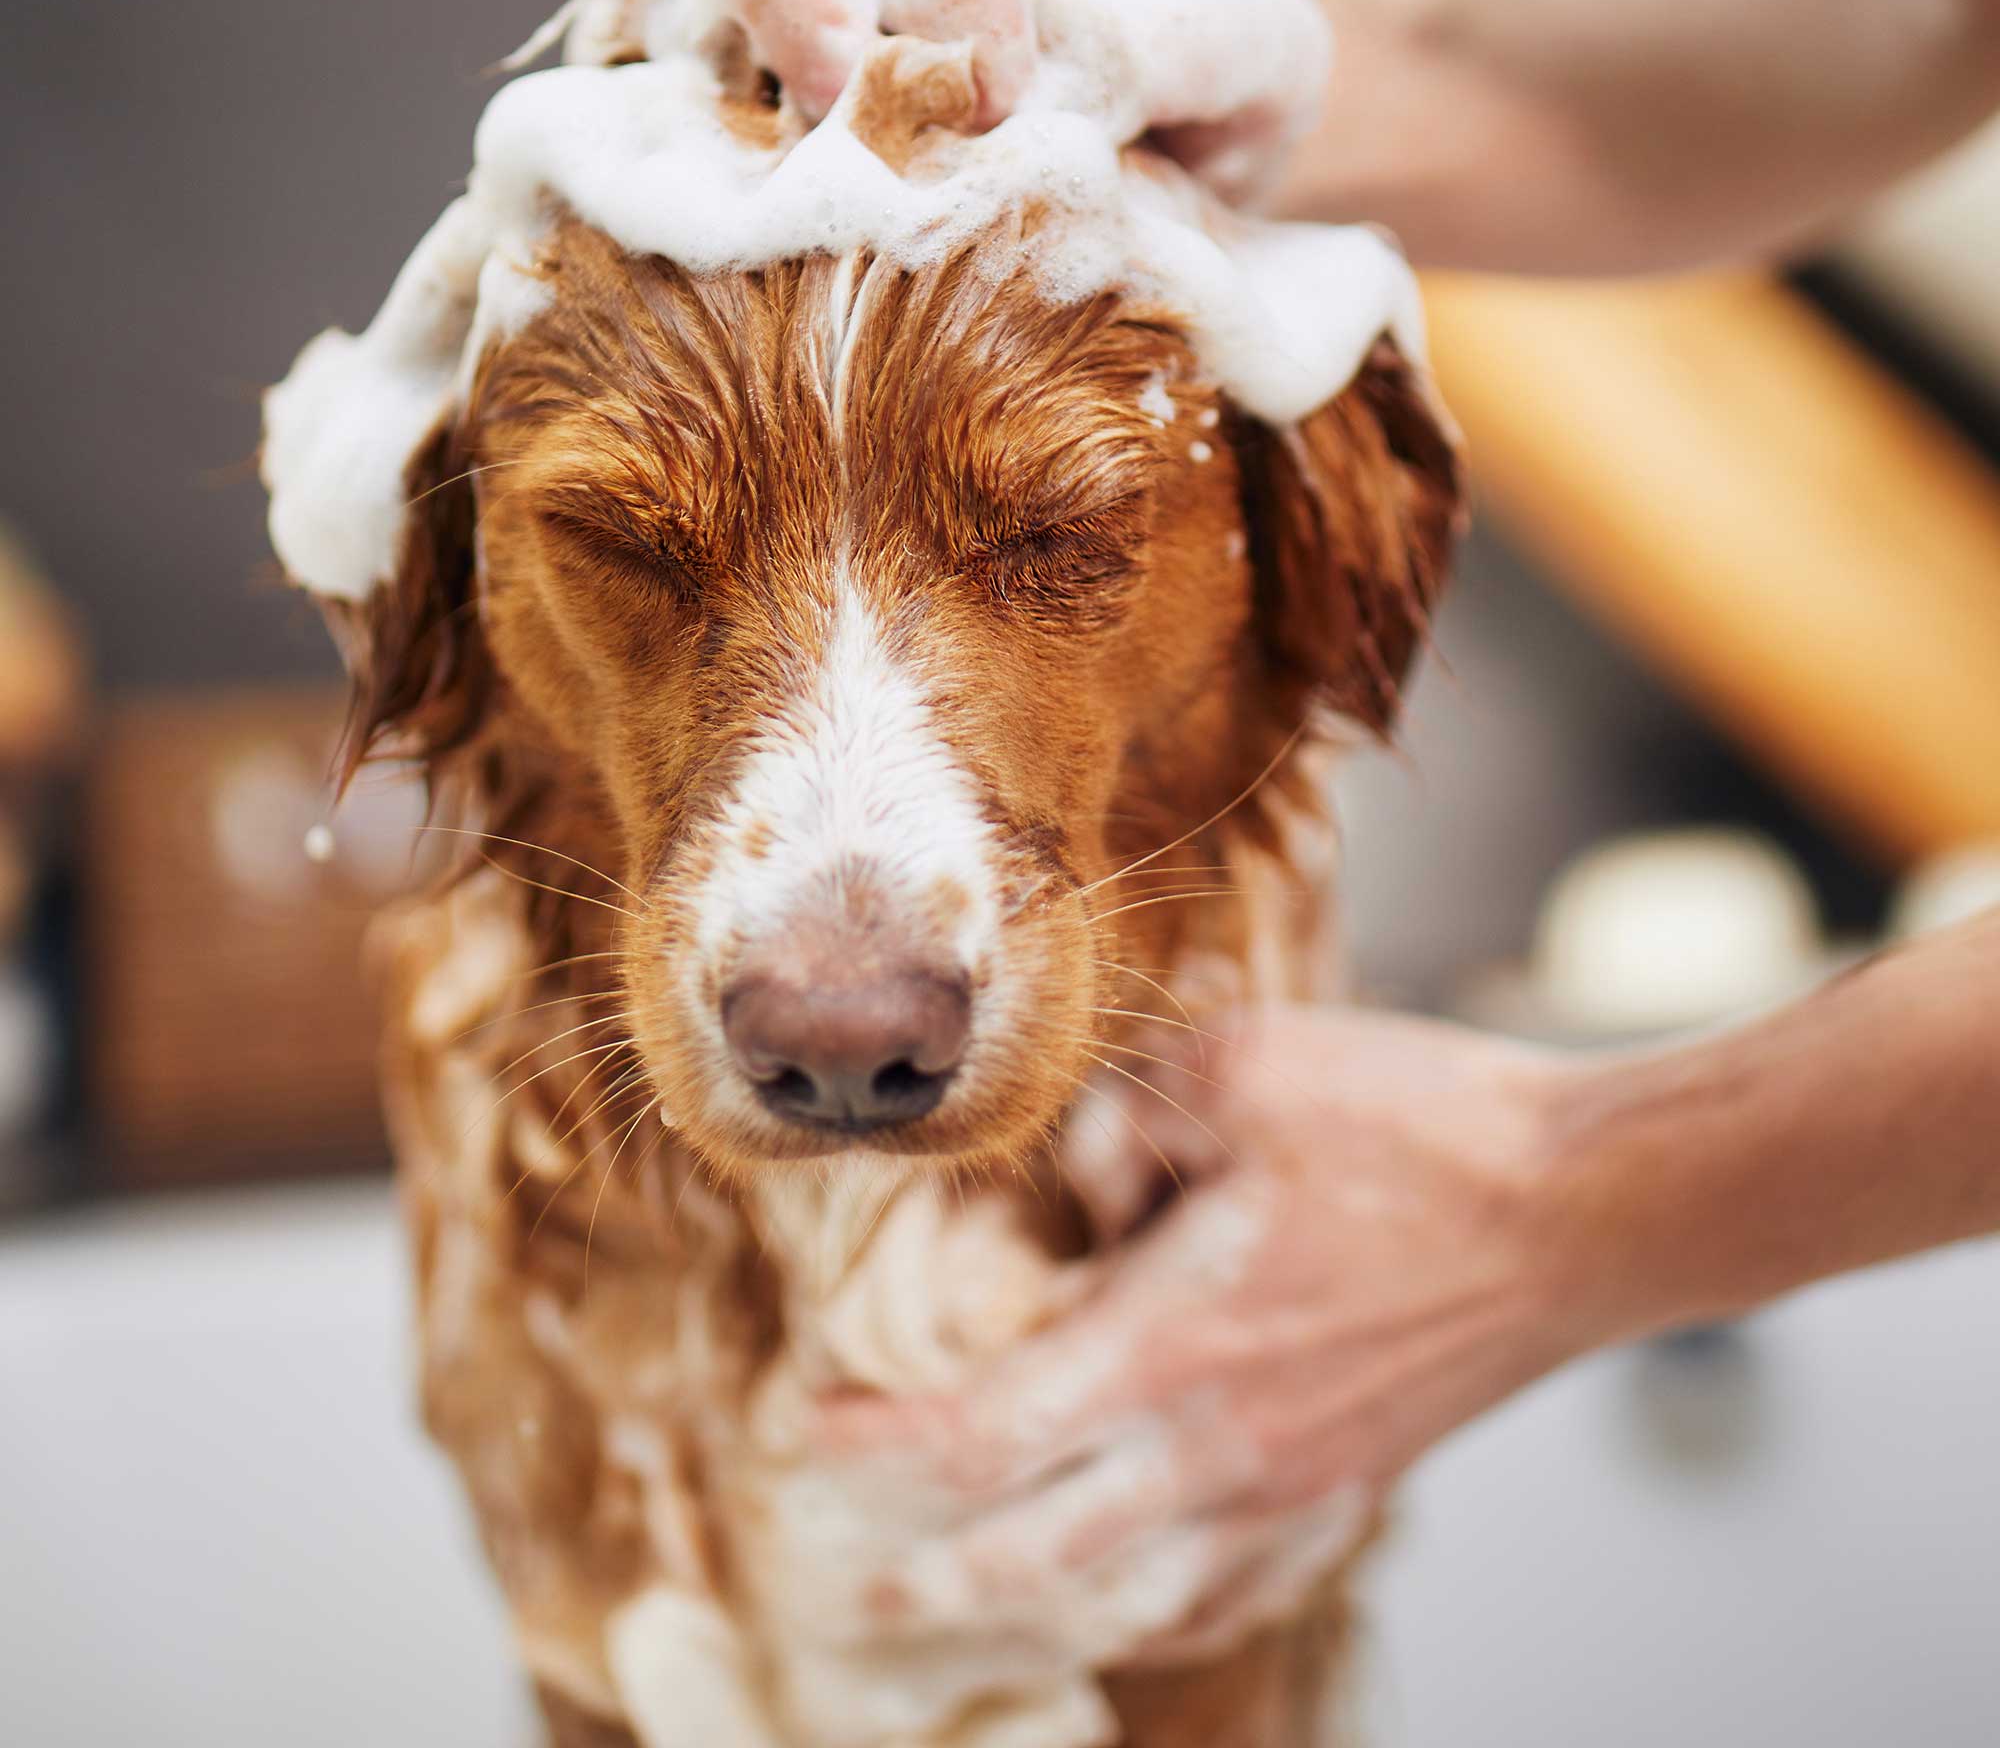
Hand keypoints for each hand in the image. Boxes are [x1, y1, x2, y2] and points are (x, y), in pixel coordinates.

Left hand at [813, 1006, 1589, 1662]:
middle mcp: (1219, 1446)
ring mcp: (1294, 1485)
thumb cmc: (1419, 1129)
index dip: (874, 1444)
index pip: (975, 1431)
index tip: (804, 1435)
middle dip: (925, 1577)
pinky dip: (1157, 1613)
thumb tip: (1074, 1183)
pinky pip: (1234, 1592)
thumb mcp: (1239, 1069)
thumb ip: (1119, 1123)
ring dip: (1028, 1614)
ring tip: (967, 1617)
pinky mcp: (1354, 1485)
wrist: (1587, 1206)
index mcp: (1172, 1345)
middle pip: (1032, 1554)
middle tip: (849, 1587)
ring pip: (1128, 1599)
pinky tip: (1132, 1608)